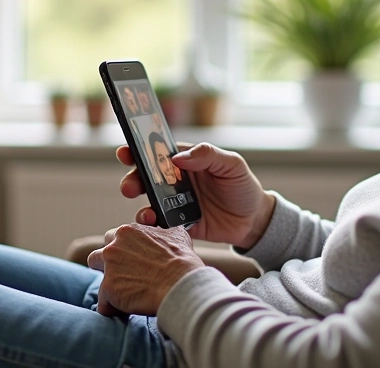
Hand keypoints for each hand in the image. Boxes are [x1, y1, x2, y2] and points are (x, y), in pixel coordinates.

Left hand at [87, 223, 203, 315]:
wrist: (180, 284)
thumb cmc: (181, 261)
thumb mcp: (176, 235)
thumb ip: (162, 231)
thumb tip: (163, 232)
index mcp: (128, 231)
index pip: (114, 238)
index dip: (123, 251)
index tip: (131, 261)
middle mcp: (113, 247)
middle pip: (99, 255)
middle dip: (108, 265)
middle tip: (124, 276)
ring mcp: (109, 268)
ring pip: (97, 275)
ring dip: (107, 282)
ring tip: (121, 293)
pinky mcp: (108, 289)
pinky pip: (103, 302)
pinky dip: (112, 307)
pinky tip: (124, 311)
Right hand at [117, 142, 276, 248]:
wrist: (254, 221)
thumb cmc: (243, 187)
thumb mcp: (232, 165)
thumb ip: (207, 155)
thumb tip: (177, 158)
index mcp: (186, 162)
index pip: (158, 153)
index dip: (139, 151)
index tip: (125, 152)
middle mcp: (176, 182)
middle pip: (147, 178)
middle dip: (133, 181)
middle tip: (129, 187)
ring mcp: (176, 204)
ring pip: (150, 203)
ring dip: (141, 207)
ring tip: (144, 214)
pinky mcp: (180, 225)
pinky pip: (161, 225)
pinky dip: (154, 227)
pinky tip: (155, 227)